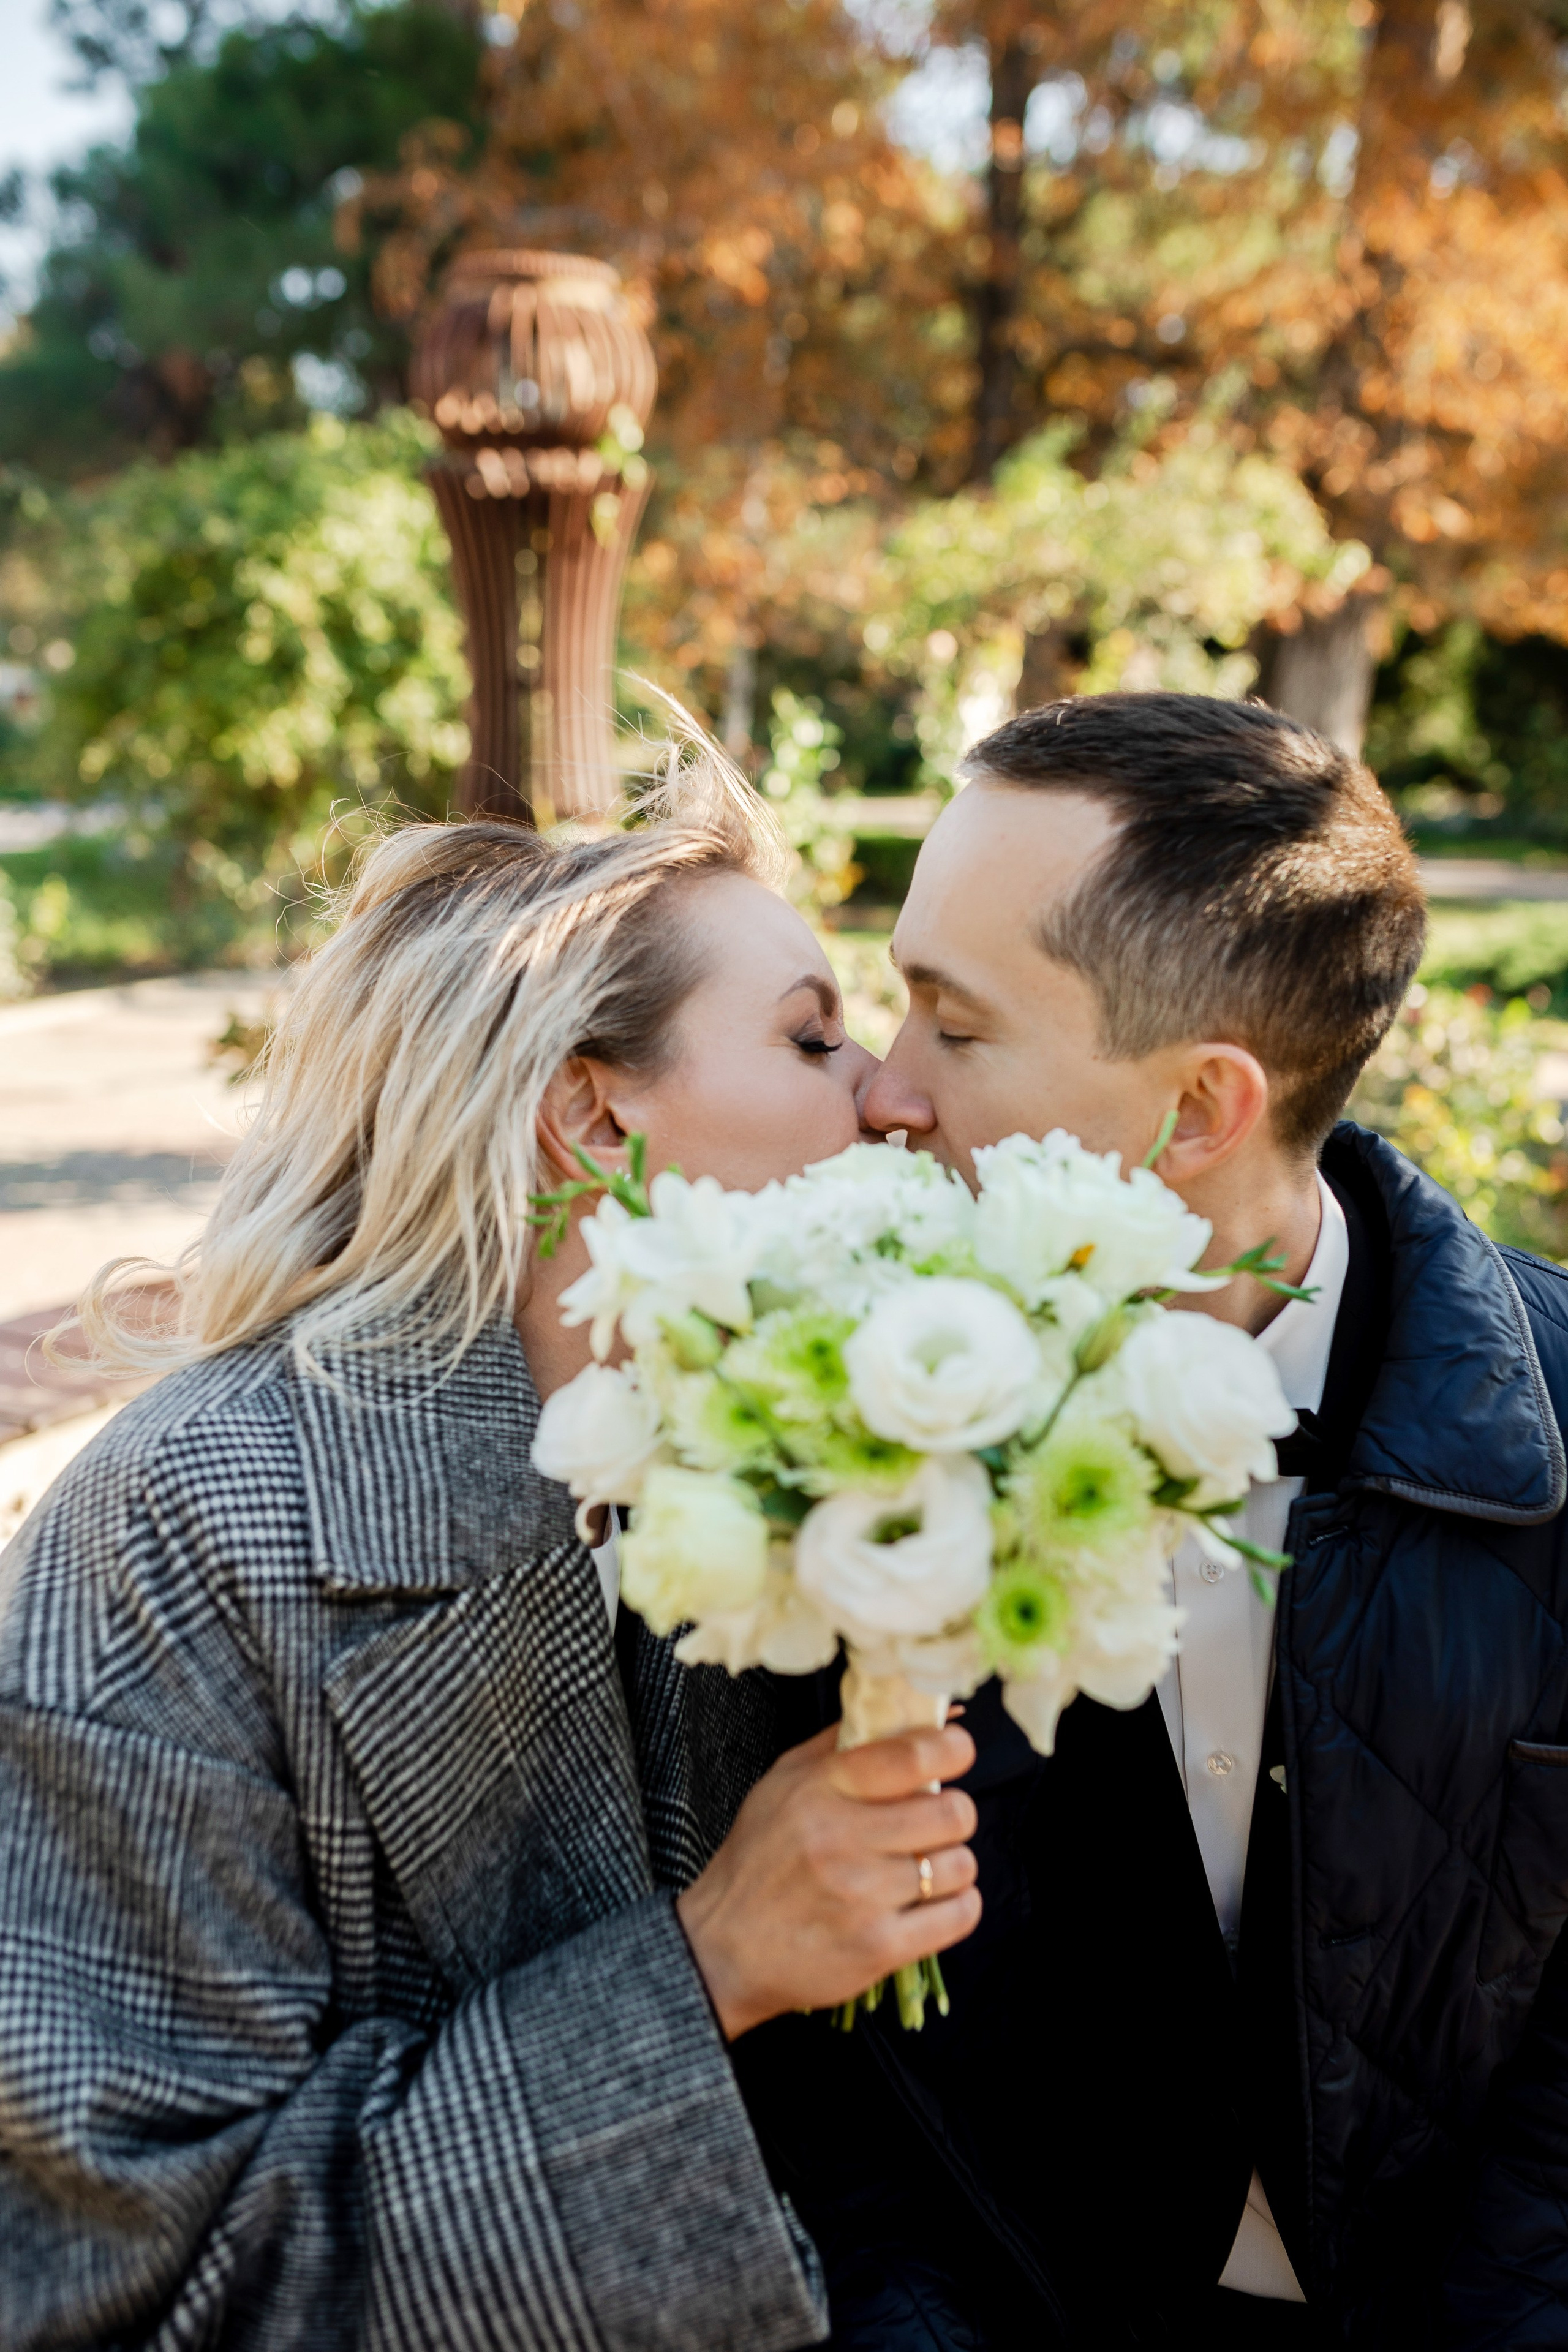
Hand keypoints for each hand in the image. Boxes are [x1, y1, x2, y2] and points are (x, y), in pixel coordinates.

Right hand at [675, 1722, 980, 2040]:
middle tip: (935, 1821)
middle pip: (951, 1812)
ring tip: (923, 1867)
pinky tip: (930, 1902)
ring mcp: (862, 1897)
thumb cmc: (759, 1860)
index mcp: (819, 1790)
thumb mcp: (784, 1782)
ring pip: (960, 1864)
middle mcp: (841, 1840)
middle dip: (954, 1813)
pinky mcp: (878, 1948)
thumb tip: (919, 1712)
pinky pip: (960, 1915)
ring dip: (952, 1863)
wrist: (722, 1951)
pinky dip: (958, 1906)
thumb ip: (846, 1741)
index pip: (912, 1756)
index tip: (956, 1753)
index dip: (952, 1749)